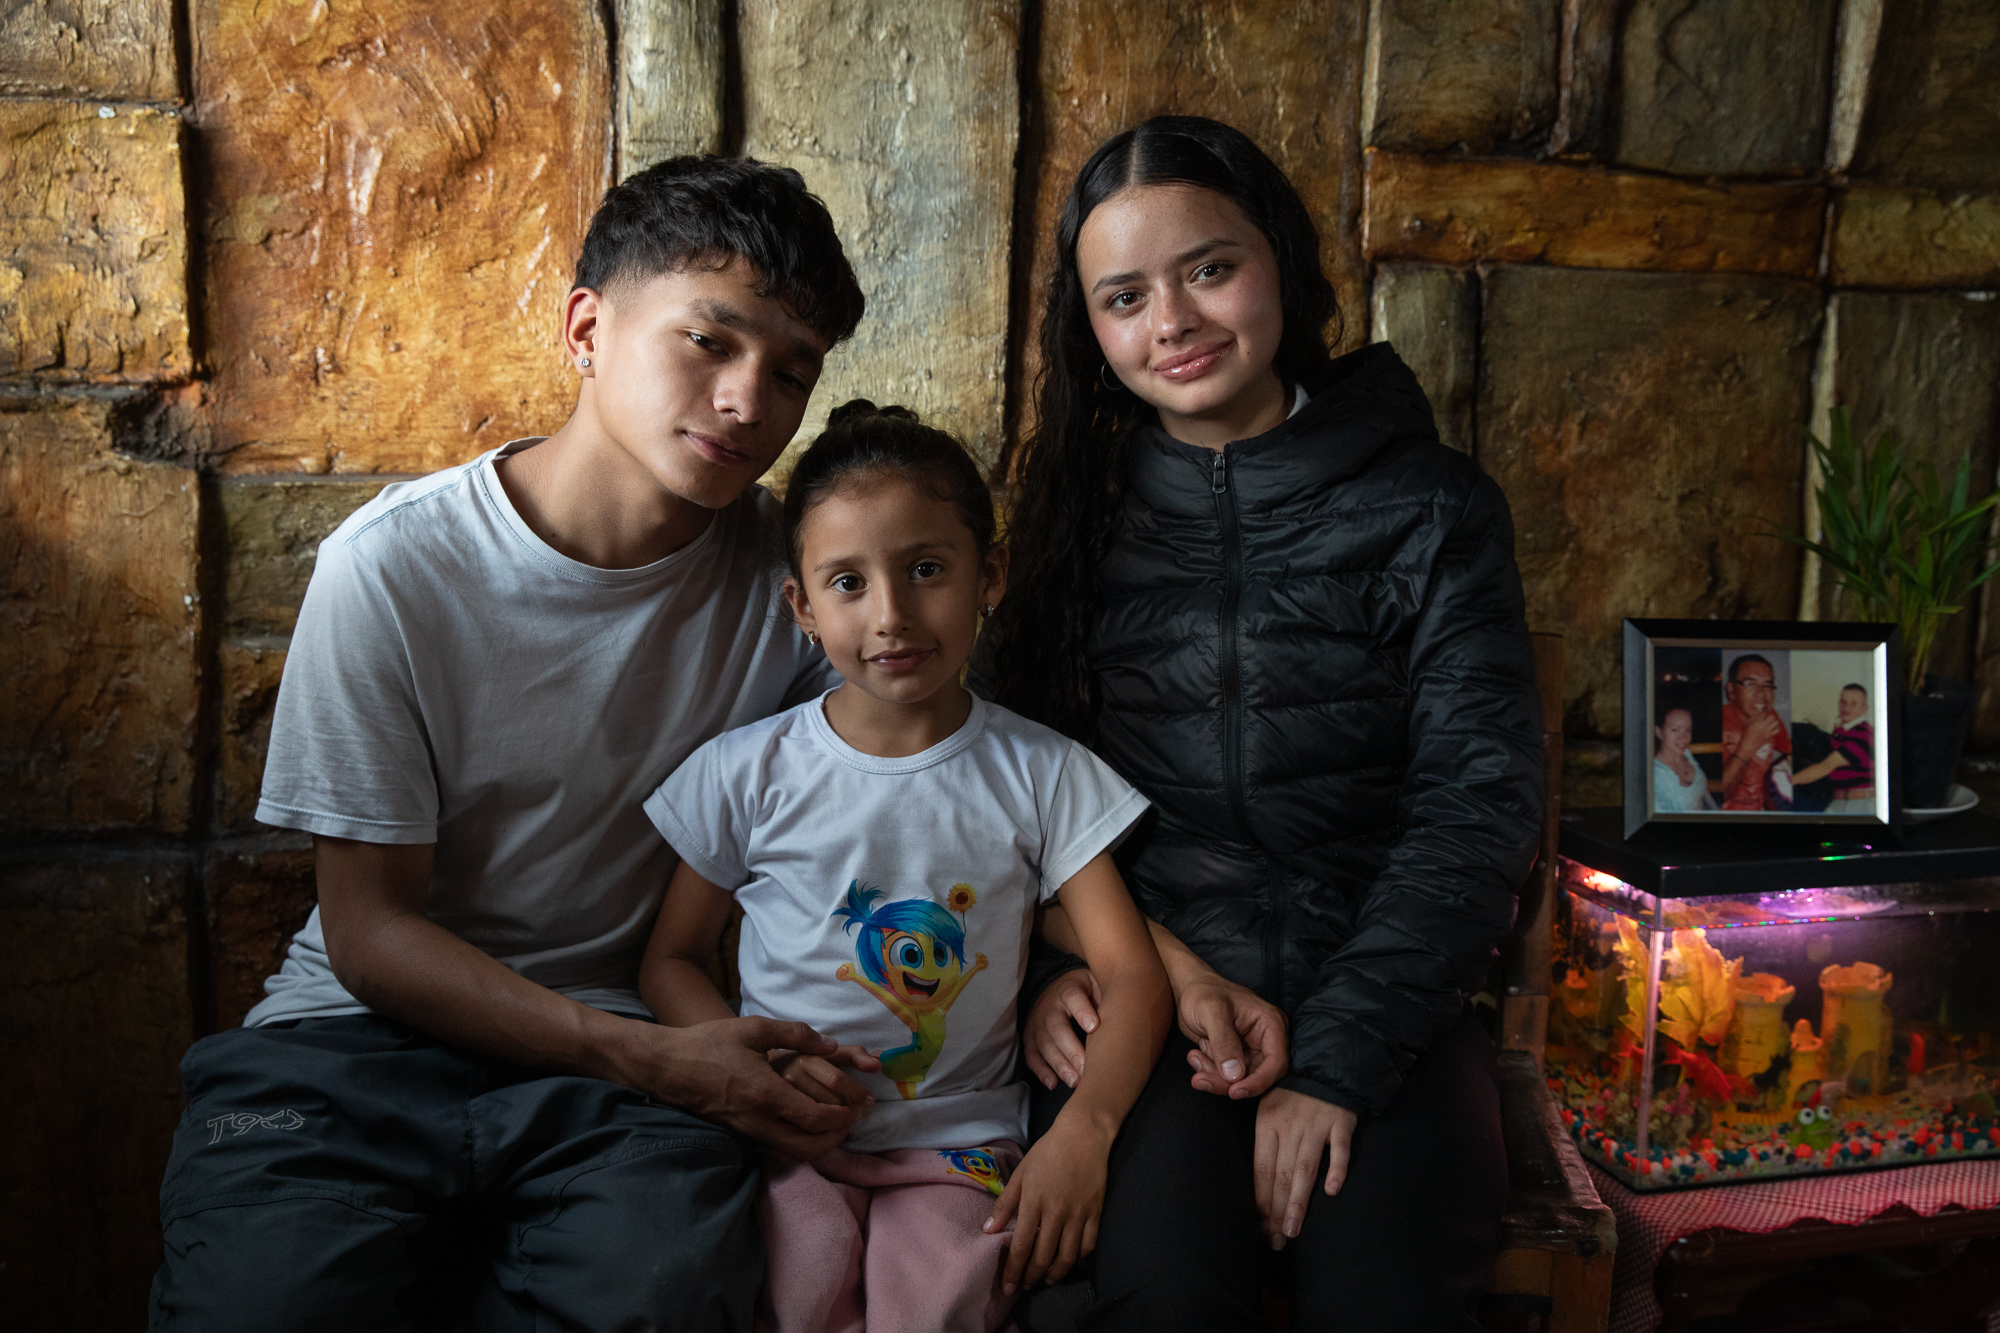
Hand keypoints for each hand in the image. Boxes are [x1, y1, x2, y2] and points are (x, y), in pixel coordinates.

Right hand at [622, 1015, 862, 1160]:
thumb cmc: (709, 1043)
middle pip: (810, 1147)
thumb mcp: (754, 1028)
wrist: (667, 1067)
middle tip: (852, 1120)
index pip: (816, 1118)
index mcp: (766, 1093)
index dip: (844, 1116)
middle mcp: (759, 1120)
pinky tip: (807, 1124)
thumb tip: (830, 1045)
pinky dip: (800, 1142)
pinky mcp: (740, 1134)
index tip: (859, 1105)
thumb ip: (795, 1034)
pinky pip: (778, 1147)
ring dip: (821, 1144)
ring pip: (794, 1153)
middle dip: (838, 1137)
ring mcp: (748, 1131)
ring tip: (836, 1123)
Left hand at [984, 1121, 1110, 1291]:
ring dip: (1055, 1274)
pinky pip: (1088, 1245)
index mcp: (1034, 1203)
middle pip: (1043, 1257)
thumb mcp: (1021, 1174)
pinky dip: (1078, 1257)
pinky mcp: (1096, 1213)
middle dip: (1031, 1277)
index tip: (1008, 1287)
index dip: (1013, 1271)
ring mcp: (1078, 1214)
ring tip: (1046, 1279)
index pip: (1021, 1247)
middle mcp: (1056, 1213)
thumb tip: (988, 1230)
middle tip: (1024, 1286)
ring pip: (1067, 1257)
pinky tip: (1069, 1259)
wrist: (1083, 1135)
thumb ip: (1005, 1203)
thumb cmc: (1047, 1152)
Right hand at [1023, 969, 1101, 1090]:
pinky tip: (1053, 1084)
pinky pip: (1031, 1055)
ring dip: (1059, 1064)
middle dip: (1072, 1050)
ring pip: (1044, 1044)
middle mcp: (1049, 1006)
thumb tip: (1127, 1015)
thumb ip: (1108, 998)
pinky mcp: (1030, 1037)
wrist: (1060, 990)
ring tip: (1075, 1082)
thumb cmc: (1088, 994)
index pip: (1073, 997)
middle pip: (1057, 1028)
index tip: (1094, 1027)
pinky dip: (1040, 1070)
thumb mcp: (1098, 986)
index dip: (1082, 1011)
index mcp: (1069, 990)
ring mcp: (1037, 1022)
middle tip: (1086, 1070)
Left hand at [1176, 973, 1288, 1097]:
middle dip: (1227, 1082)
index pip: (1276, 1063)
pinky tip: (1195, 1054)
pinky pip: (1227, 1076)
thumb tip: (1235, 1075)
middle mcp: (1265, 1039)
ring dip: (1214, 1076)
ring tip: (1194, 1057)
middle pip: (1257, 1076)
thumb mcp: (1211, 1011)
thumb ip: (1224, 1041)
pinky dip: (1210, 1072)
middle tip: (1200, 1079)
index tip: (1234, 1092)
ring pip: (1240, 1080)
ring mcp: (1251, 1050)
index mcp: (1270, 1023)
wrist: (1188, 989)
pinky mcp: (1236, 1057)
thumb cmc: (1202, 992)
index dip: (1258, 1082)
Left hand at [1254, 1087, 1356, 1248]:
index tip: (1260, 1228)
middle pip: (1281, 1174)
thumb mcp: (1267, 1108)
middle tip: (1276, 1240)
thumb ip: (1265, 1143)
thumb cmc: (1292, 1093)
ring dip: (1298, 1201)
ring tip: (1292, 1230)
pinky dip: (1336, 1169)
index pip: (1262, 1169)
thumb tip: (1258, 1187)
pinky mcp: (1341, 1122)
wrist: (1325, 1063)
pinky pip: (1339, 1148)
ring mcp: (1316, 1124)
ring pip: (1305, 1168)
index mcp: (1268, 1123)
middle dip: (1276, 1211)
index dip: (1260, 1200)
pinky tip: (1332, 1192)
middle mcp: (1290, 1126)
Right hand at [1744, 710, 1781, 750]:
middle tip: (1767, 717)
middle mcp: (1764, 726)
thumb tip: (1759, 712)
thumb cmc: (1745, 734)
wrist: (1748, 745)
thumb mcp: (1746, 724)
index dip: (1764, 711)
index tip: (1763, 711)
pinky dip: (1776, 728)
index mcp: (1757, 722)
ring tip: (1771, 722)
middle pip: (1772, 717)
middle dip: (1770, 716)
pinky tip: (1773, 728)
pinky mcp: (1770, 736)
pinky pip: (1777, 730)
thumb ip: (1753, 717)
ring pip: (1776, 723)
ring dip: (1774, 721)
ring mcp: (1768, 731)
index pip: (1764, 713)